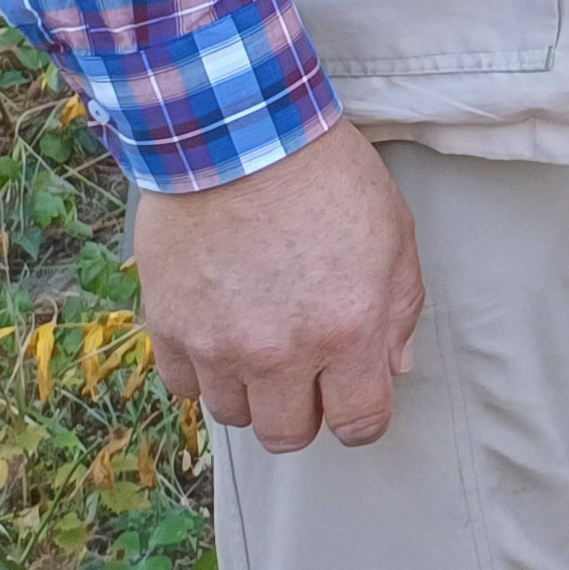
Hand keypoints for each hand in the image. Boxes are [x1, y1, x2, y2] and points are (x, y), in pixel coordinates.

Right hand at [131, 120, 424, 452]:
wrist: (240, 135)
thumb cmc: (326, 177)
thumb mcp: (395, 234)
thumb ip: (399, 311)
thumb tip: (392, 367)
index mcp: (347, 331)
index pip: (359, 423)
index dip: (362, 417)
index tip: (355, 398)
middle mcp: (281, 352)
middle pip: (288, 434)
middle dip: (304, 409)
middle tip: (307, 371)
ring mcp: (218, 345)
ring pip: (234, 414)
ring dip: (252, 389)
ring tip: (261, 338)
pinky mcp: (169, 328)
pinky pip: (184, 385)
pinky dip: (204, 368)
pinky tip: (221, 328)